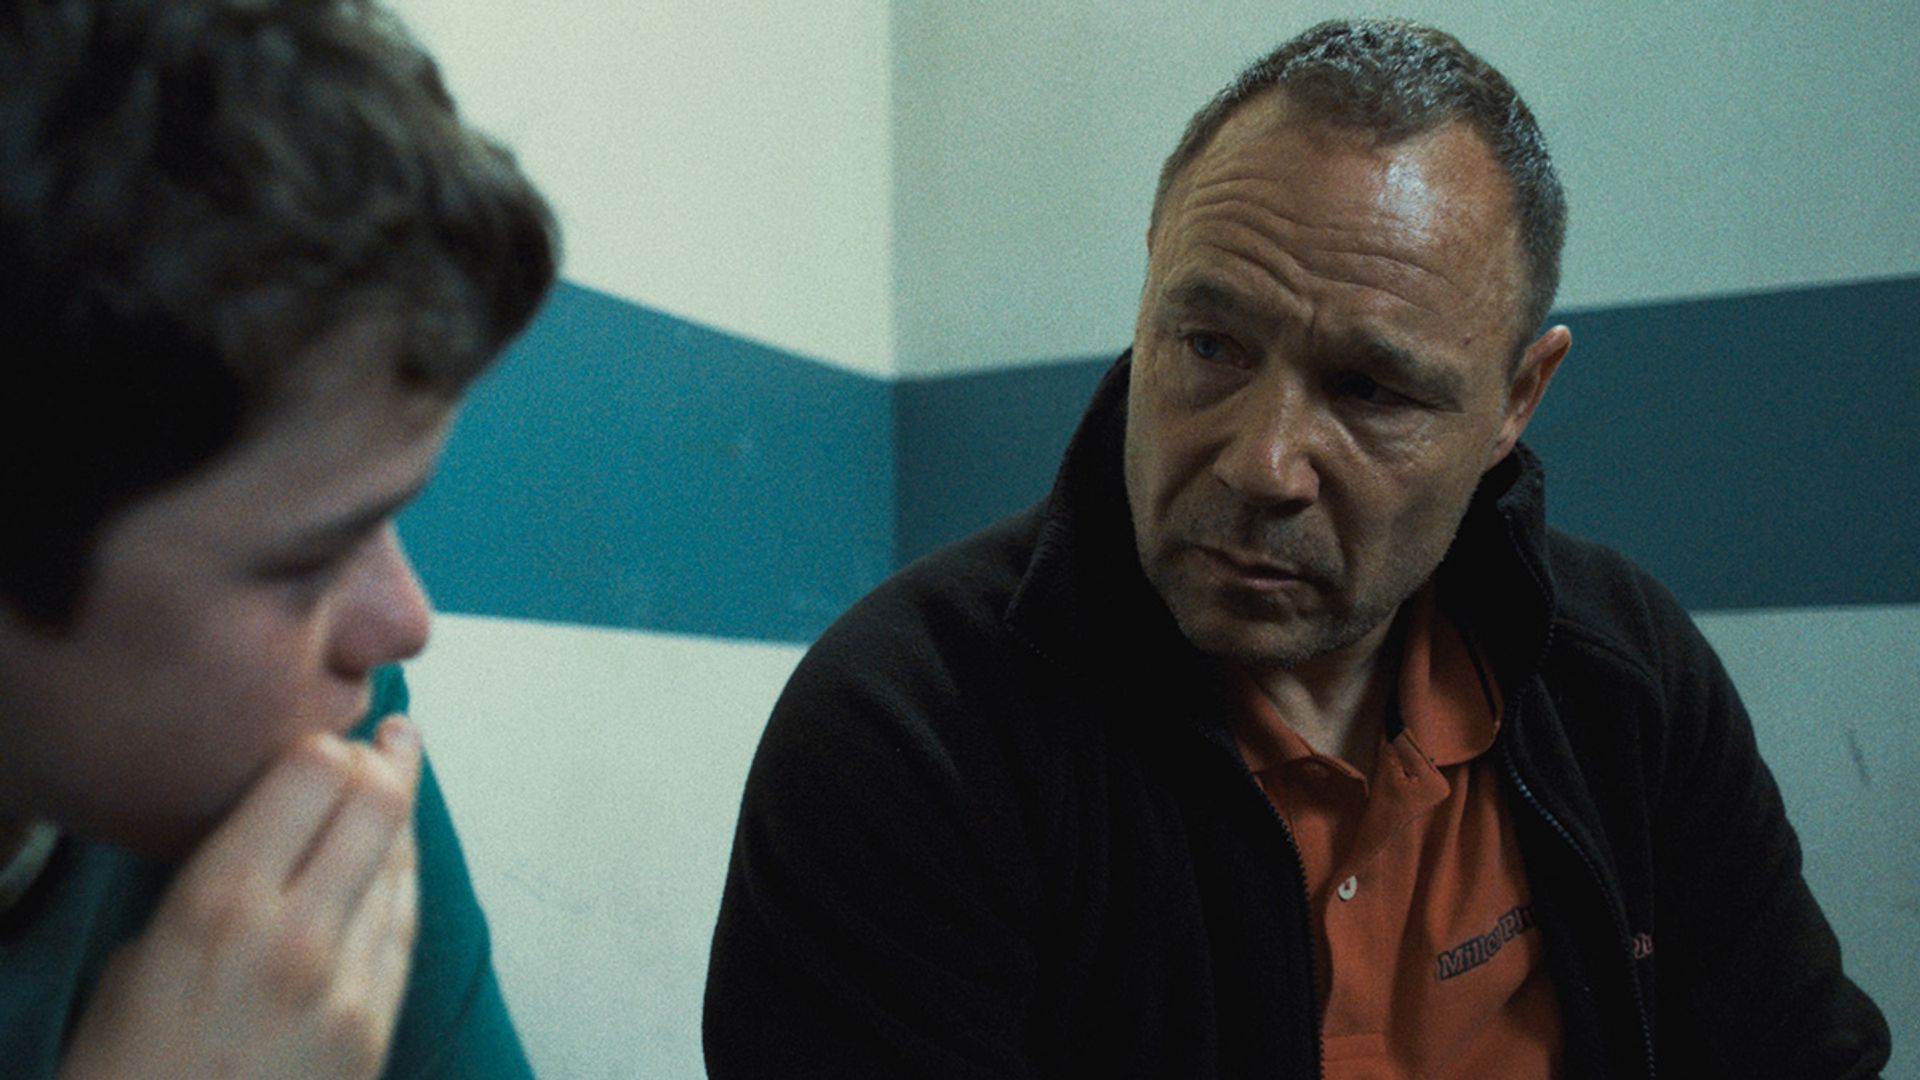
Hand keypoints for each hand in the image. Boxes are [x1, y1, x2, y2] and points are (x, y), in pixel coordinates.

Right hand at [58, 715, 423, 1079]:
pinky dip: (403, 882)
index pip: (312, 774)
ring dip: (402, 817)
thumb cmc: (124, 1077)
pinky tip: (399, 859)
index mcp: (218, 905)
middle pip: (376, 803)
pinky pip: (404, 928)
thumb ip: (213, 888)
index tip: (327, 733)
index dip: (326, 744)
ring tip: (398, 778)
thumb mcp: (138, 964)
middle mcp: (296, 934)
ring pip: (401, 862)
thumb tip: (271, 837)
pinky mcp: (378, 1027)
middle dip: (387, 761)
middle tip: (391, 736)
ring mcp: (349, 984)